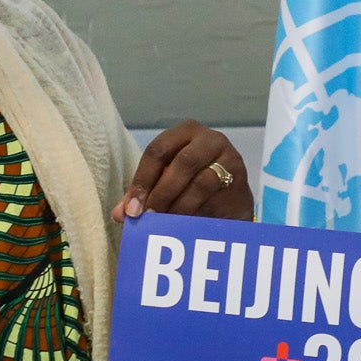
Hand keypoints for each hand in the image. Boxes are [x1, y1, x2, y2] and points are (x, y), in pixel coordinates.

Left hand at [112, 121, 253, 222]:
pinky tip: (186, 227)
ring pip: (202, 183)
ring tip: (166, 226)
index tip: (132, 210)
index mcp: (185, 132)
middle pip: (183, 163)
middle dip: (162, 193)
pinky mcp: (241, 183)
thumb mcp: (165, 181)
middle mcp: (210, 140)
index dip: (142, 180)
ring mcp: (230, 159)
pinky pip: (217, 200)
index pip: (158, 151)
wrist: (232, 195)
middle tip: (149, 218)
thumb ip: (142, 194)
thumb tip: (120, 215)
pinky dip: (198, 215)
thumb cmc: (191, 181)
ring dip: (180, 207)